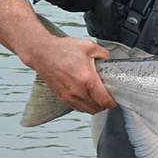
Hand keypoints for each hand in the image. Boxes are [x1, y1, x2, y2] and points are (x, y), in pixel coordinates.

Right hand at [0, 0, 116, 114]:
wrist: (42, 52)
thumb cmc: (62, 49)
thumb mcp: (89, 47)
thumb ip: (104, 54)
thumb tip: (110, 60)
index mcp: (87, 80)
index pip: (104, 100)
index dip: (113, 103)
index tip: (116, 101)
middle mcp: (77, 91)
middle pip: (97, 108)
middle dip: (105, 105)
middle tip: (108, 97)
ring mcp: (68, 96)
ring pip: (87, 110)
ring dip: (94, 106)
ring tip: (98, 97)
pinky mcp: (61, 97)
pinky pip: (77, 107)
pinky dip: (84, 105)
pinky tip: (86, 96)